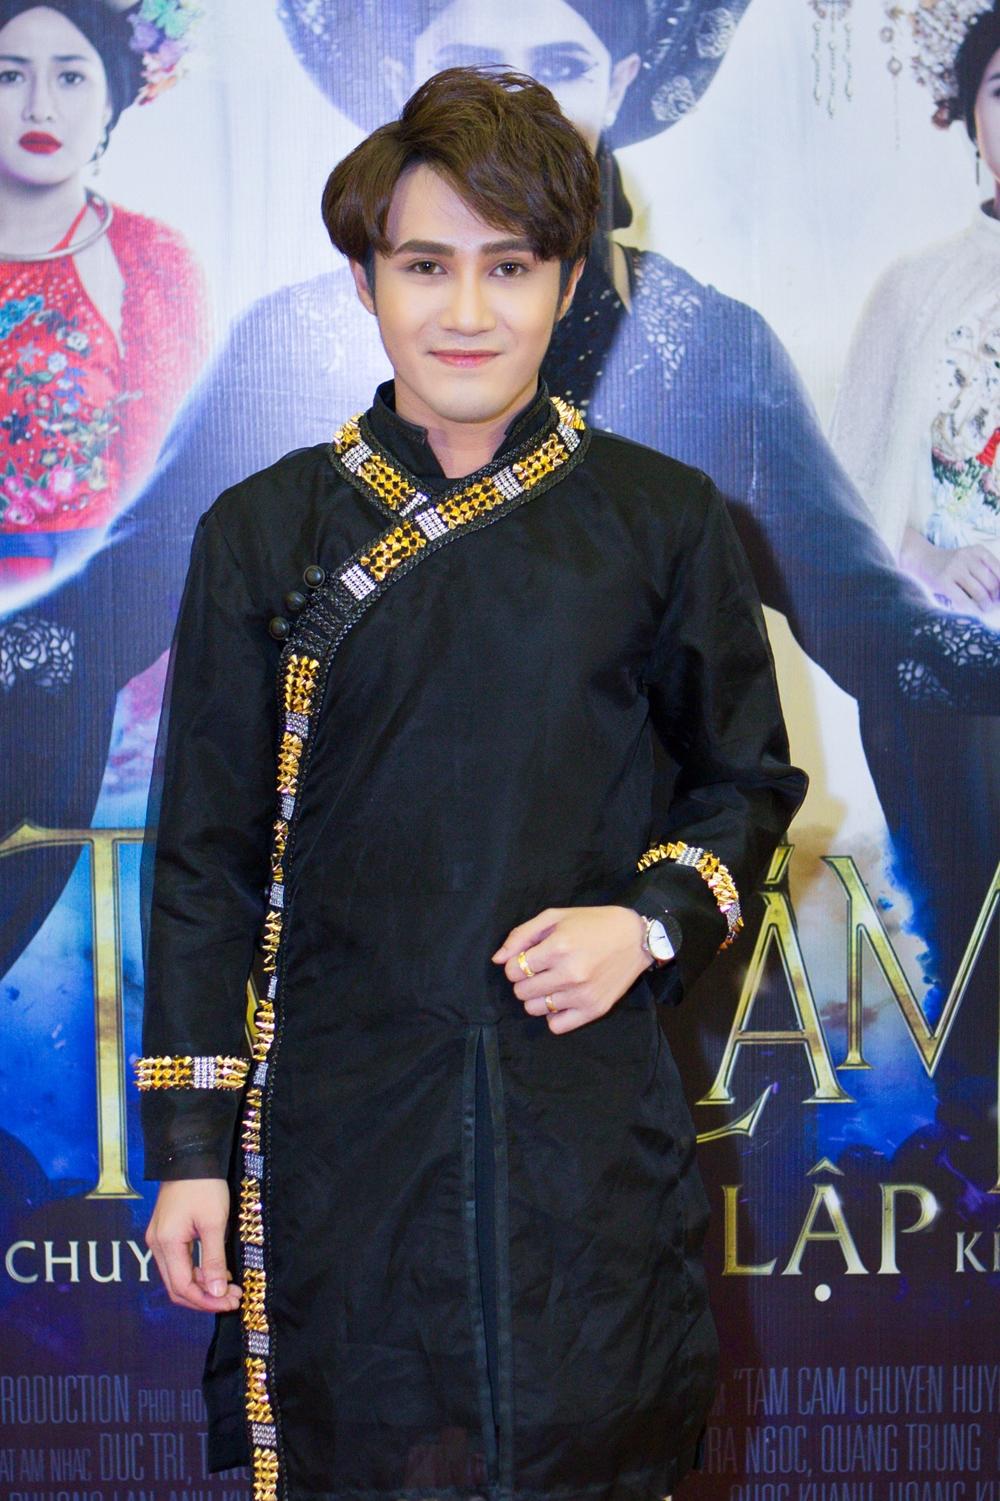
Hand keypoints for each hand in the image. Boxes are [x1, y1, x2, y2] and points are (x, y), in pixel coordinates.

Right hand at [145, 1179, 241, 1313]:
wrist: (189, 1156)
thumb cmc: (204, 1186)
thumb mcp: (214, 1223)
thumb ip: (214, 1260)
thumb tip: (217, 1292)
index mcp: (167, 1244)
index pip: (183, 1287)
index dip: (207, 1301)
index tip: (231, 1301)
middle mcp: (156, 1245)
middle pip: (177, 1287)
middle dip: (205, 1297)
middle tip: (233, 1298)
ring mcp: (158, 1239)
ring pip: (177, 1276)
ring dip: (202, 1286)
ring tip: (230, 1286)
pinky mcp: (165, 1233)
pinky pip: (178, 1262)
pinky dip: (196, 1271)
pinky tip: (217, 1271)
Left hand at [492, 905, 650, 1032]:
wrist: (635, 938)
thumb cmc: (592, 923)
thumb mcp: (555, 917)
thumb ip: (521, 936)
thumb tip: (497, 960)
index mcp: (558, 947)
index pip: (512, 970)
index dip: (516, 964)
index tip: (529, 958)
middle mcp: (569, 974)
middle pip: (521, 992)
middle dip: (525, 980)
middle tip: (541, 970)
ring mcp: (582, 995)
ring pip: (535, 1009)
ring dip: (538, 997)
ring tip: (553, 982)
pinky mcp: (594, 1010)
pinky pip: (556, 1026)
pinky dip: (553, 1014)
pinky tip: (563, 998)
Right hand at [902, 529, 999, 612]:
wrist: (923, 559)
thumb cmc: (952, 565)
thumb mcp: (971, 560)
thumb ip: (987, 570)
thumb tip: (999, 595)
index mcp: (978, 551)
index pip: (999, 570)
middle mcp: (967, 557)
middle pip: (991, 583)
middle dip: (995, 598)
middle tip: (993, 605)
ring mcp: (953, 568)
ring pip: (979, 592)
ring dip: (985, 605)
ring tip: (985, 609)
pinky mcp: (942, 581)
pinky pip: (962, 599)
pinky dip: (971, 609)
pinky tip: (974, 612)